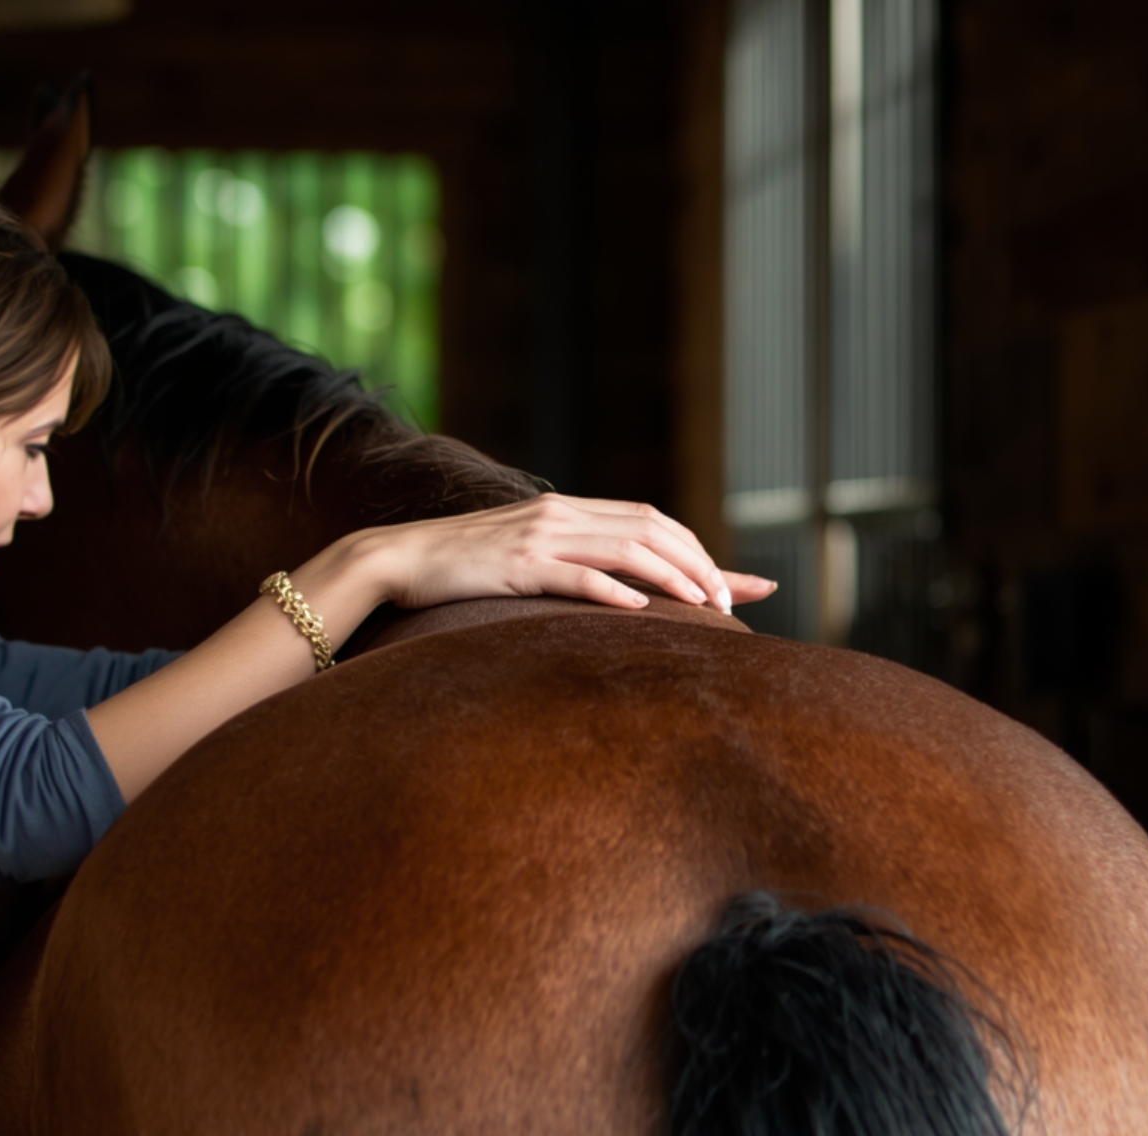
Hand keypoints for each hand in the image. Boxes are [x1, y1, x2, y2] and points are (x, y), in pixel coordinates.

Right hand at [344, 493, 775, 614]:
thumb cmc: (460, 569)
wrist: (397, 561)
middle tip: (734, 605)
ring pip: (627, 547)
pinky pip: (576, 574)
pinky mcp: (516, 564)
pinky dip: (614, 591)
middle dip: (703, 565)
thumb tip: (620, 592)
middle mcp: (561, 515)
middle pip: (654, 530)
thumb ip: (569, 560)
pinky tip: (640, 611)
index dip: (705, 552)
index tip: (750, 585)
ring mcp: (539, 537)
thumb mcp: (524, 558)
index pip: (654, 522)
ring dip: (675, 578)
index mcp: (567, 511)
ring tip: (708, 608)